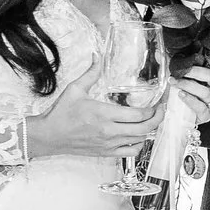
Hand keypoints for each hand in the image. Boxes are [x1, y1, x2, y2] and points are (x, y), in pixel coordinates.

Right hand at [31, 65, 165, 158]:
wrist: (49, 136)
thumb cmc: (61, 114)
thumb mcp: (75, 89)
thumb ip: (91, 73)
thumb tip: (97, 57)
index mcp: (104, 114)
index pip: (139, 115)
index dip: (154, 109)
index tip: (159, 102)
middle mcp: (109, 131)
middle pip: (145, 129)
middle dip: (158, 119)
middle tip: (161, 110)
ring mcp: (109, 144)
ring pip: (141, 141)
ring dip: (149, 131)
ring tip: (150, 121)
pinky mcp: (106, 153)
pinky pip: (130, 152)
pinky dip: (139, 145)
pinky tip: (137, 136)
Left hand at [172, 61, 209, 122]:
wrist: (172, 112)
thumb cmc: (178, 90)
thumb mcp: (176, 75)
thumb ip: (171, 63)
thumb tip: (158, 52)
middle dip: (198, 72)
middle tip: (184, 70)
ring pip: (207, 93)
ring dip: (189, 86)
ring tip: (175, 82)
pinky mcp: (206, 115)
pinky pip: (201, 108)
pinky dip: (191, 101)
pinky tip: (181, 95)